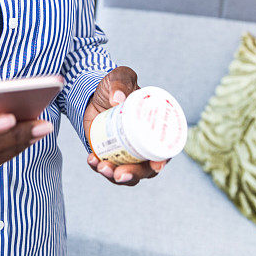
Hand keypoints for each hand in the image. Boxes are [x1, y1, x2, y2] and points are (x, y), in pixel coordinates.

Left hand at [82, 66, 169, 185]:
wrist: (93, 93)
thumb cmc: (114, 85)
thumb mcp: (119, 78)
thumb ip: (121, 82)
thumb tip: (118, 98)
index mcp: (155, 129)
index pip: (164, 150)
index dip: (161, 161)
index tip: (155, 166)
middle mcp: (144, 146)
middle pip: (145, 169)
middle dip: (133, 175)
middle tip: (119, 173)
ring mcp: (127, 154)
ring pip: (126, 174)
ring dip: (114, 176)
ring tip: (101, 167)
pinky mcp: (111, 155)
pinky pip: (108, 168)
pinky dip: (99, 168)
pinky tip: (91, 160)